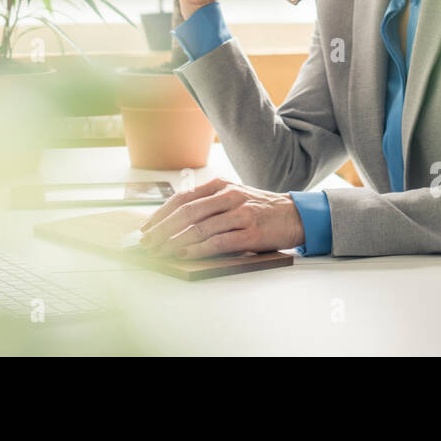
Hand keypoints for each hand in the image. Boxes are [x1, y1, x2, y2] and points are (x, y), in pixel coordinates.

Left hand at [137, 177, 305, 258]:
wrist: (295, 214)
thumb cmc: (259, 208)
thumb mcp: (233, 195)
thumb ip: (208, 203)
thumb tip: (173, 220)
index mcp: (220, 185)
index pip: (182, 198)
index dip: (161, 214)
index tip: (146, 228)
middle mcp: (228, 196)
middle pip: (186, 212)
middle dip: (162, 229)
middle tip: (147, 243)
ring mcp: (240, 213)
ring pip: (199, 228)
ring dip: (175, 242)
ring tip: (160, 252)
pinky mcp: (250, 233)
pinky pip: (218, 242)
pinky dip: (198, 249)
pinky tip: (184, 254)